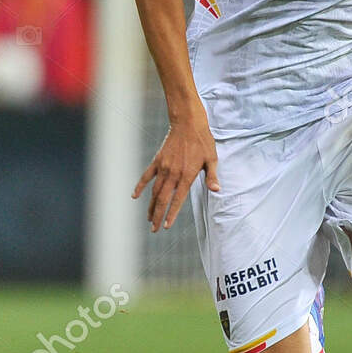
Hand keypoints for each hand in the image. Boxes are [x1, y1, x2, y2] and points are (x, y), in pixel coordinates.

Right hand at [132, 110, 219, 231]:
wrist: (188, 123)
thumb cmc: (202, 140)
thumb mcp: (212, 158)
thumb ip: (212, 176)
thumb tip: (216, 190)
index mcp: (187, 175)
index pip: (177, 199)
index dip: (171, 214)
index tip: (166, 226)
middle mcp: (173, 174)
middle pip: (162, 199)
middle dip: (158, 216)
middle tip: (154, 229)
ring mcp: (163, 167)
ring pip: (154, 191)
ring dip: (151, 206)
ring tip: (149, 219)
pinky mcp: (158, 160)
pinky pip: (146, 176)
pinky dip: (140, 186)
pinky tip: (135, 196)